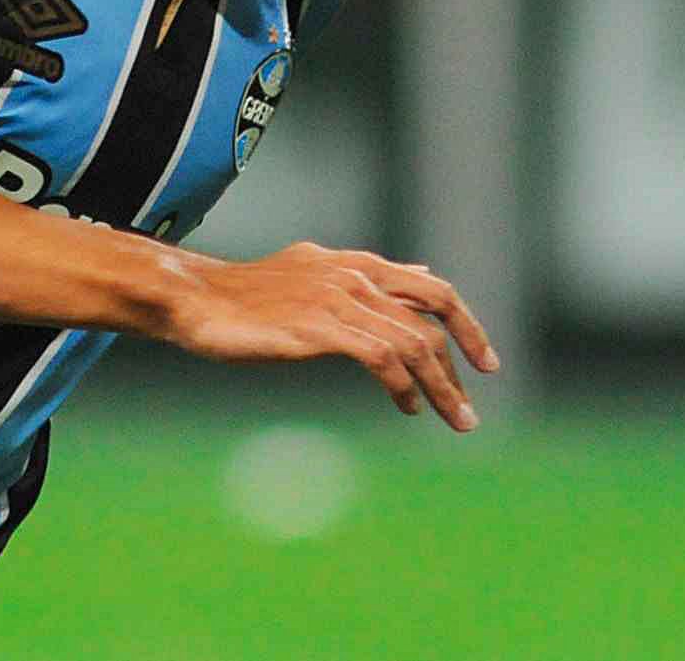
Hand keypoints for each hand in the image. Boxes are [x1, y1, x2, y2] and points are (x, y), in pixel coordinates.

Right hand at [163, 242, 499, 430]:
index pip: (433, 289)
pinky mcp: (321, 329)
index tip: (485, 362)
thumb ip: (374, 278)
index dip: (465, 325)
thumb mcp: (322, 272)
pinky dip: (402, 386)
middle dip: (462, 361)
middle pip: (432, 316)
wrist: (199, 299)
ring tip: (454, 420)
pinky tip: (406, 407)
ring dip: (440, 387)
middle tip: (473, 406)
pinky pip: (382, 357)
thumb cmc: (253, 294)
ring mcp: (340, 300)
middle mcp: (357, 276)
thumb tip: (423, 276)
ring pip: (412, 342)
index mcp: (359, 264)